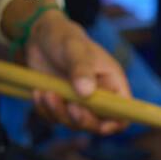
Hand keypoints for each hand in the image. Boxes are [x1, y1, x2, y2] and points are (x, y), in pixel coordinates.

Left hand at [23, 10, 130, 134]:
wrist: (41, 35)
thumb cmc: (65, 38)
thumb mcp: (75, 49)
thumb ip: (82, 70)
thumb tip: (86, 93)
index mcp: (112, 84)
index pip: (122, 113)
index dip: (114, 123)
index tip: (100, 124)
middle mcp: (98, 97)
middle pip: (98, 124)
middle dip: (82, 119)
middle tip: (69, 105)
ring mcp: (79, 103)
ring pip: (73, 123)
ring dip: (59, 113)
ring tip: (46, 93)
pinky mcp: (60, 105)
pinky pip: (54, 119)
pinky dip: (45, 111)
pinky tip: (38, 93)